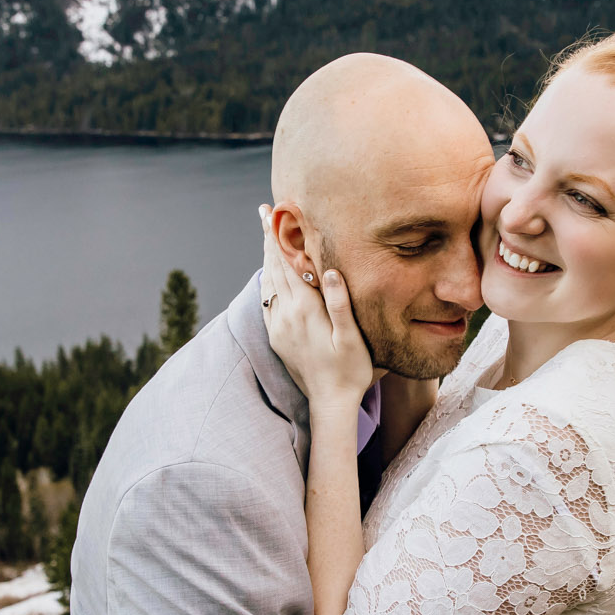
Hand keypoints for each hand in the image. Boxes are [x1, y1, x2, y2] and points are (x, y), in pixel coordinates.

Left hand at [259, 205, 372, 411]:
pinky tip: (268, 274)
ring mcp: (278, 327)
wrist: (330, 403)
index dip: (280, 236)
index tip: (273, 212)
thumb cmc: (350, 371)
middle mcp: (286, 315)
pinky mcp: (276, 337)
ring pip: (268, 282)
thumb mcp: (352, 338)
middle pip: (274, 267)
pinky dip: (267, 281)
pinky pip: (267, 302)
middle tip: (263, 211)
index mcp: (305, 310)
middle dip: (269, 238)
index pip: (288, 263)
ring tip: (265, 234)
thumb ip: (340, 304)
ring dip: (266, 257)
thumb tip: (330, 271)